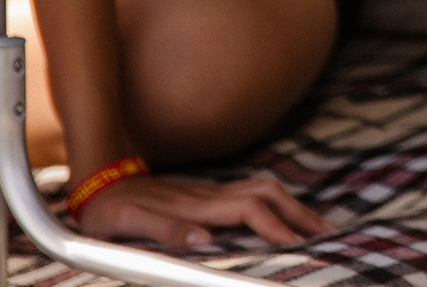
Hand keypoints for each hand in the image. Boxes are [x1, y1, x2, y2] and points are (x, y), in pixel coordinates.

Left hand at [76, 170, 325, 247]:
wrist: (100, 180)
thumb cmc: (111, 210)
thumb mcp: (127, 224)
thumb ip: (165, 231)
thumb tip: (204, 240)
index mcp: (196, 205)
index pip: (249, 211)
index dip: (275, 227)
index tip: (298, 245)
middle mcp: (210, 195)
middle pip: (268, 195)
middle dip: (299, 213)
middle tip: (327, 233)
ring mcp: (211, 191)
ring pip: (264, 189)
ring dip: (293, 205)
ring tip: (315, 225)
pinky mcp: (208, 194)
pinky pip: (253, 193)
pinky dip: (277, 202)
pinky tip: (283, 213)